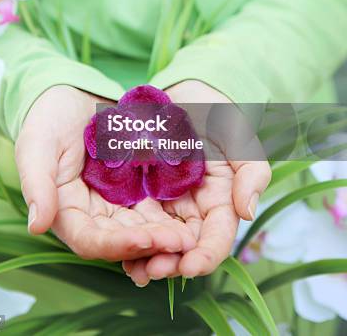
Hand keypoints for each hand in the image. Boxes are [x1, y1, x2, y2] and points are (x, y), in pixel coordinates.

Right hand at [15, 85, 196, 261]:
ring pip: (143, 228)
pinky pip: (155, 207)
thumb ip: (37, 183)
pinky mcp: (136, 189)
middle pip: (122, 240)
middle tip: (183, 243)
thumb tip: (37, 225)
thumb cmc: (48, 118)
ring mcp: (116, 203)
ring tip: (192, 237)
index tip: (145, 239)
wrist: (72, 95)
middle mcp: (93, 215)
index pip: (90, 240)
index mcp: (65, 212)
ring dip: (165, 236)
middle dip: (151, 244)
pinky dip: (171, 215)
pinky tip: (193, 217)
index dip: (117, 245)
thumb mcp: (37, 144)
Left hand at [122, 81, 270, 284]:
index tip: (190, 266)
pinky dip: (127, 237)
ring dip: (145, 259)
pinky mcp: (141, 194)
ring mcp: (165, 204)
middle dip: (170, 264)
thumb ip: (252, 172)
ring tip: (132, 269)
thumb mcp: (240, 139)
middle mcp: (192, 210)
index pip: (216, 238)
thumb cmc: (218, 116)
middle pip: (183, 248)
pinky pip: (135, 220)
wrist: (185, 95)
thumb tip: (248, 212)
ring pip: (157, 241)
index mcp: (219, 203)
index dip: (205, 256)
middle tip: (150, 273)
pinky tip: (115, 247)